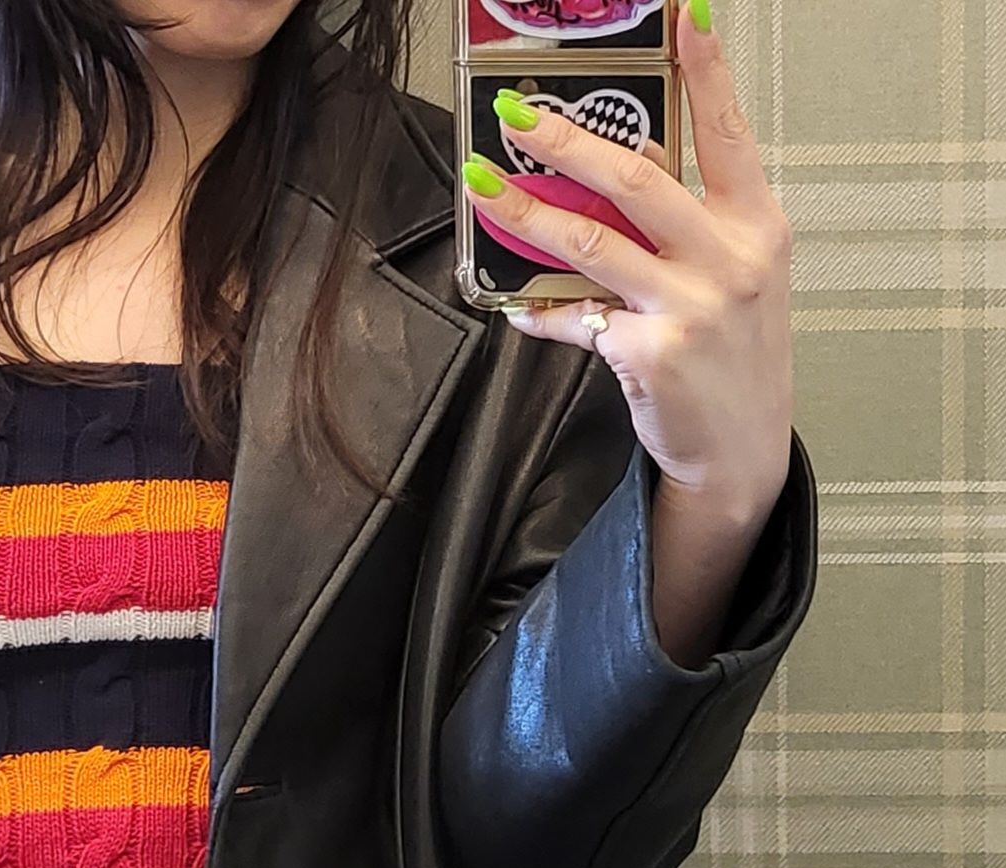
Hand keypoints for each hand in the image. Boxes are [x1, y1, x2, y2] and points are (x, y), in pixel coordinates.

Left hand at [461, 0, 793, 528]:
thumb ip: (689, 227)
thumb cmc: (735, 357)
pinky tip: (515, 306)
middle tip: (520, 116)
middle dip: (568, 141)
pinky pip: (577, 318)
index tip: (684, 15)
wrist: (743, 448)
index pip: (727, 132)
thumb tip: (606, 186)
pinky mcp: (649, 352)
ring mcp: (690, 306)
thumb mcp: (736, 276)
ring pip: (592, 241)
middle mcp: (728, 258)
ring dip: (528, 214)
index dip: (706, 71)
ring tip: (487, 190)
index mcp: (757, 224)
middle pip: (637, 177)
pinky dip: (541, 311)